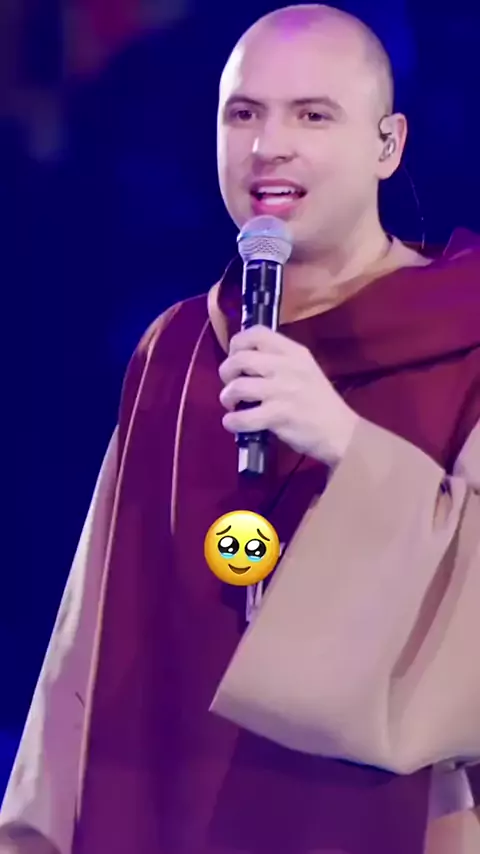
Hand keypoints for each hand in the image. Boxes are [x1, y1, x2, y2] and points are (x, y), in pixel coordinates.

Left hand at [219, 325, 359, 466]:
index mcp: (294, 351)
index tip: (235, 356)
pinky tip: (234, 423)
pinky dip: (232, 422)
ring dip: (227, 397)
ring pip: (238, 387)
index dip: (237, 343)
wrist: (340, 431)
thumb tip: (243, 360)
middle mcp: (287, 366)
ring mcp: (282, 391)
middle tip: (230, 384)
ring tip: (232, 404)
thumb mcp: (305, 369)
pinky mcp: (278, 415)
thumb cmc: (319, 401)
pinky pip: (243, 417)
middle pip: (240, 358)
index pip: (256, 333)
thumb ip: (278, 360)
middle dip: (226, 372)